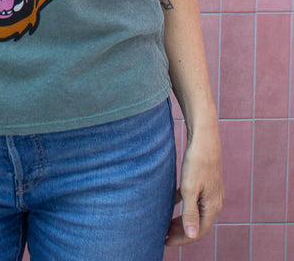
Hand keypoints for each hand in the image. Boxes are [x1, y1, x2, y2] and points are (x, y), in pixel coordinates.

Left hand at [165, 123, 223, 245]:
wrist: (204, 136)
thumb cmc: (197, 161)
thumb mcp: (190, 188)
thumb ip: (190, 212)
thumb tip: (192, 235)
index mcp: (213, 205)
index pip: (199, 231)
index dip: (182, 239)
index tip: (166, 242)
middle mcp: (215, 201)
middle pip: (198, 223)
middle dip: (182, 231)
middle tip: (164, 236)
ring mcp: (211, 191)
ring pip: (196, 211)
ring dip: (182, 219)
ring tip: (167, 224)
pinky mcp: (206, 181)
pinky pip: (194, 199)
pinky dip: (184, 205)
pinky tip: (172, 203)